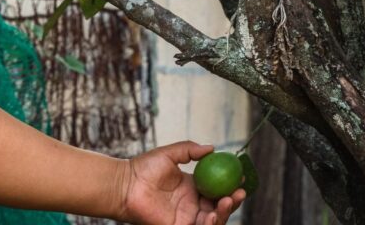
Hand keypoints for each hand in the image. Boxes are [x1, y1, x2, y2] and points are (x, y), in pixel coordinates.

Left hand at [114, 141, 245, 224]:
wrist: (124, 184)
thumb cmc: (142, 168)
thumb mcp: (169, 154)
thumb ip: (189, 150)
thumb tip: (212, 148)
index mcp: (192, 187)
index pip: (217, 189)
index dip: (230, 185)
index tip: (240, 177)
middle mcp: (192, 204)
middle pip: (220, 206)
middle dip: (233, 201)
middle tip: (239, 192)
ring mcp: (187, 217)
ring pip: (214, 219)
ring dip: (225, 212)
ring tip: (227, 200)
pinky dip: (210, 224)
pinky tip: (212, 215)